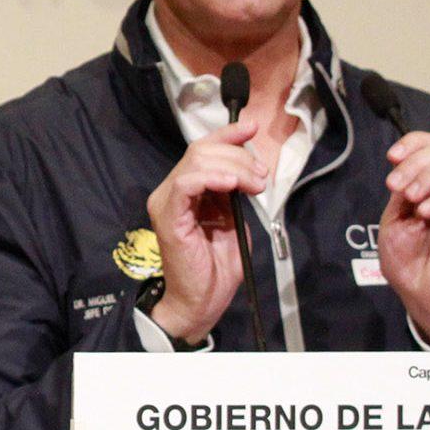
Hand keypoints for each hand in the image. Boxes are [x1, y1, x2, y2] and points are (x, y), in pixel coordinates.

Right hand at [143, 119, 267, 343]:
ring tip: (255, 184)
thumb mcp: (233, 221)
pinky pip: (186, 183)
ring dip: (233, 167)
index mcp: (187, 190)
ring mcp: (167, 201)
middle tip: (262, 177)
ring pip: (197, 161)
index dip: (228, 135)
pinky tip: (231, 184)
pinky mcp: (169, 215)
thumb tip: (249, 170)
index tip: (253, 128)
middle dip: (239, 156)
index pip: (203, 149)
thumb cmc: (216, 267)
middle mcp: (173, 190)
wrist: (201, 301)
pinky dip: (211, 177)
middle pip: (202, 150)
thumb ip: (234, 194)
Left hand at [378, 131, 429, 349]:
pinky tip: (425, 213)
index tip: (392, 157)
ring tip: (413, 198)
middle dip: (417, 161)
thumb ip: (401, 192)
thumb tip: (405, 167)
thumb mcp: (393, 221)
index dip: (414, 142)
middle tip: (397, 186)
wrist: (422, 296)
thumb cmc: (406, 261)